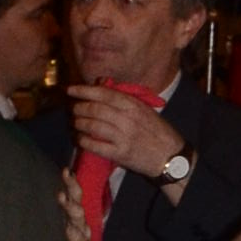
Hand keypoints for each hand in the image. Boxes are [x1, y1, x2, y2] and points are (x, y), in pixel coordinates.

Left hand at [58, 167, 110, 240]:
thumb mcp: (61, 233)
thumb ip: (55, 216)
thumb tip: (42, 194)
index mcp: (76, 222)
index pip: (76, 199)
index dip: (73, 186)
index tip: (66, 172)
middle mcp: (82, 233)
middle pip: (79, 216)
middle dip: (72, 207)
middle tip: (62, 198)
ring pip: (81, 239)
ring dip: (74, 233)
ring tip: (67, 229)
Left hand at [69, 83, 187, 185]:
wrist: (170, 155)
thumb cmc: (156, 131)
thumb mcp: (144, 109)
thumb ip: (123, 98)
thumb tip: (100, 84)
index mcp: (133, 105)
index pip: (104, 94)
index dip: (84, 91)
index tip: (70, 90)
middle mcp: (127, 119)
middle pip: (95, 109)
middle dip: (79, 107)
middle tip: (73, 109)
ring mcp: (123, 136)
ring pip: (92, 126)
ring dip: (78, 123)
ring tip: (75, 122)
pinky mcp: (119, 153)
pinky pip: (94, 145)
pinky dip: (83, 141)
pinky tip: (79, 138)